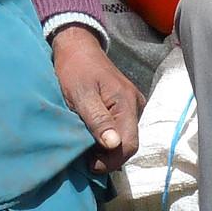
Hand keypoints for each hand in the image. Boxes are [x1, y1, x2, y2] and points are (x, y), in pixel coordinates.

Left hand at [53, 26, 142, 173]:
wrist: (77, 47)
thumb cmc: (75, 70)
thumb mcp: (81, 96)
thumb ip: (98, 120)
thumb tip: (113, 145)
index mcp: (127, 102)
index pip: (129, 144)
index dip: (110, 161)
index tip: (88, 163)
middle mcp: (136, 105)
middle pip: (129, 144)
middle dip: (108, 156)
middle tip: (84, 156)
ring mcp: (133, 105)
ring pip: (125, 138)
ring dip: (107, 148)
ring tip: (86, 145)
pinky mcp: (127, 106)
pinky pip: (122, 129)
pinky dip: (108, 138)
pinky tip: (92, 136)